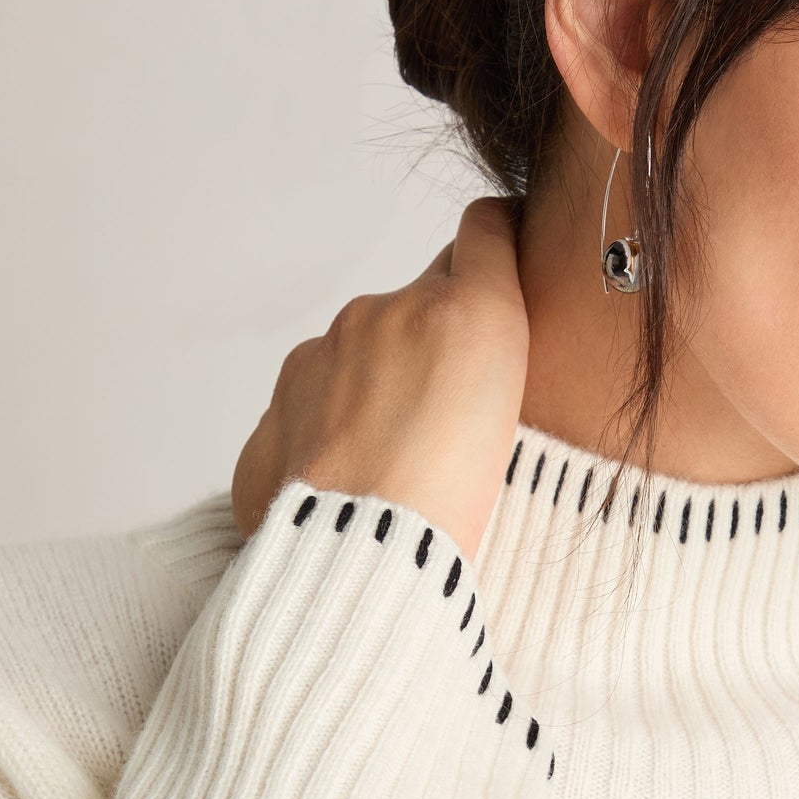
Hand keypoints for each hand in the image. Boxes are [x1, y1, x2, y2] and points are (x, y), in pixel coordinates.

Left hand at [230, 197, 529, 563]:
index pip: (485, 233)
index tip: (504, 260)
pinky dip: (334, 443)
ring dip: (380, 397)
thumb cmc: (452, 507)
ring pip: (360, 360)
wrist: (355, 566)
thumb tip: (483, 319)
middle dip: (436, 348)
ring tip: (403, 470)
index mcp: (461, 312)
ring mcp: (317, 364)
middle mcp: (383, 316)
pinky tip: (358, 492)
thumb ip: (499, 349)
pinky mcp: (275, 417)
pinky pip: (312, 414)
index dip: (498, 244)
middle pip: (420, 307)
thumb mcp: (524, 419)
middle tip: (458, 419)